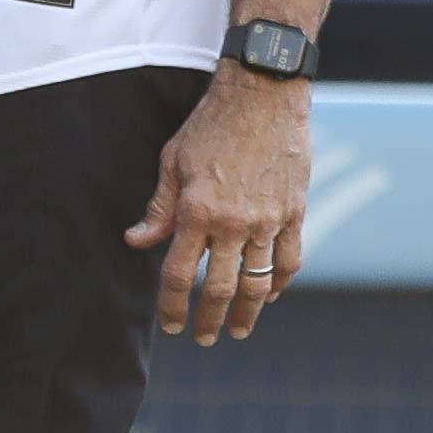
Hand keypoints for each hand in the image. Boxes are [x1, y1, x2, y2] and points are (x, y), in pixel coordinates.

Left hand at [125, 73, 309, 346]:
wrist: (263, 94)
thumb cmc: (211, 124)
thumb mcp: (172, 161)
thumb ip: (158, 209)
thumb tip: (137, 243)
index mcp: (196, 211)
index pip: (180, 275)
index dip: (173, 306)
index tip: (171, 326)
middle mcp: (232, 223)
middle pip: (221, 289)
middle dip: (209, 320)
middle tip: (203, 338)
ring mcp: (268, 220)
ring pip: (258, 283)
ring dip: (248, 314)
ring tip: (239, 331)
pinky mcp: (294, 212)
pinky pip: (290, 260)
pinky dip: (279, 284)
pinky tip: (270, 296)